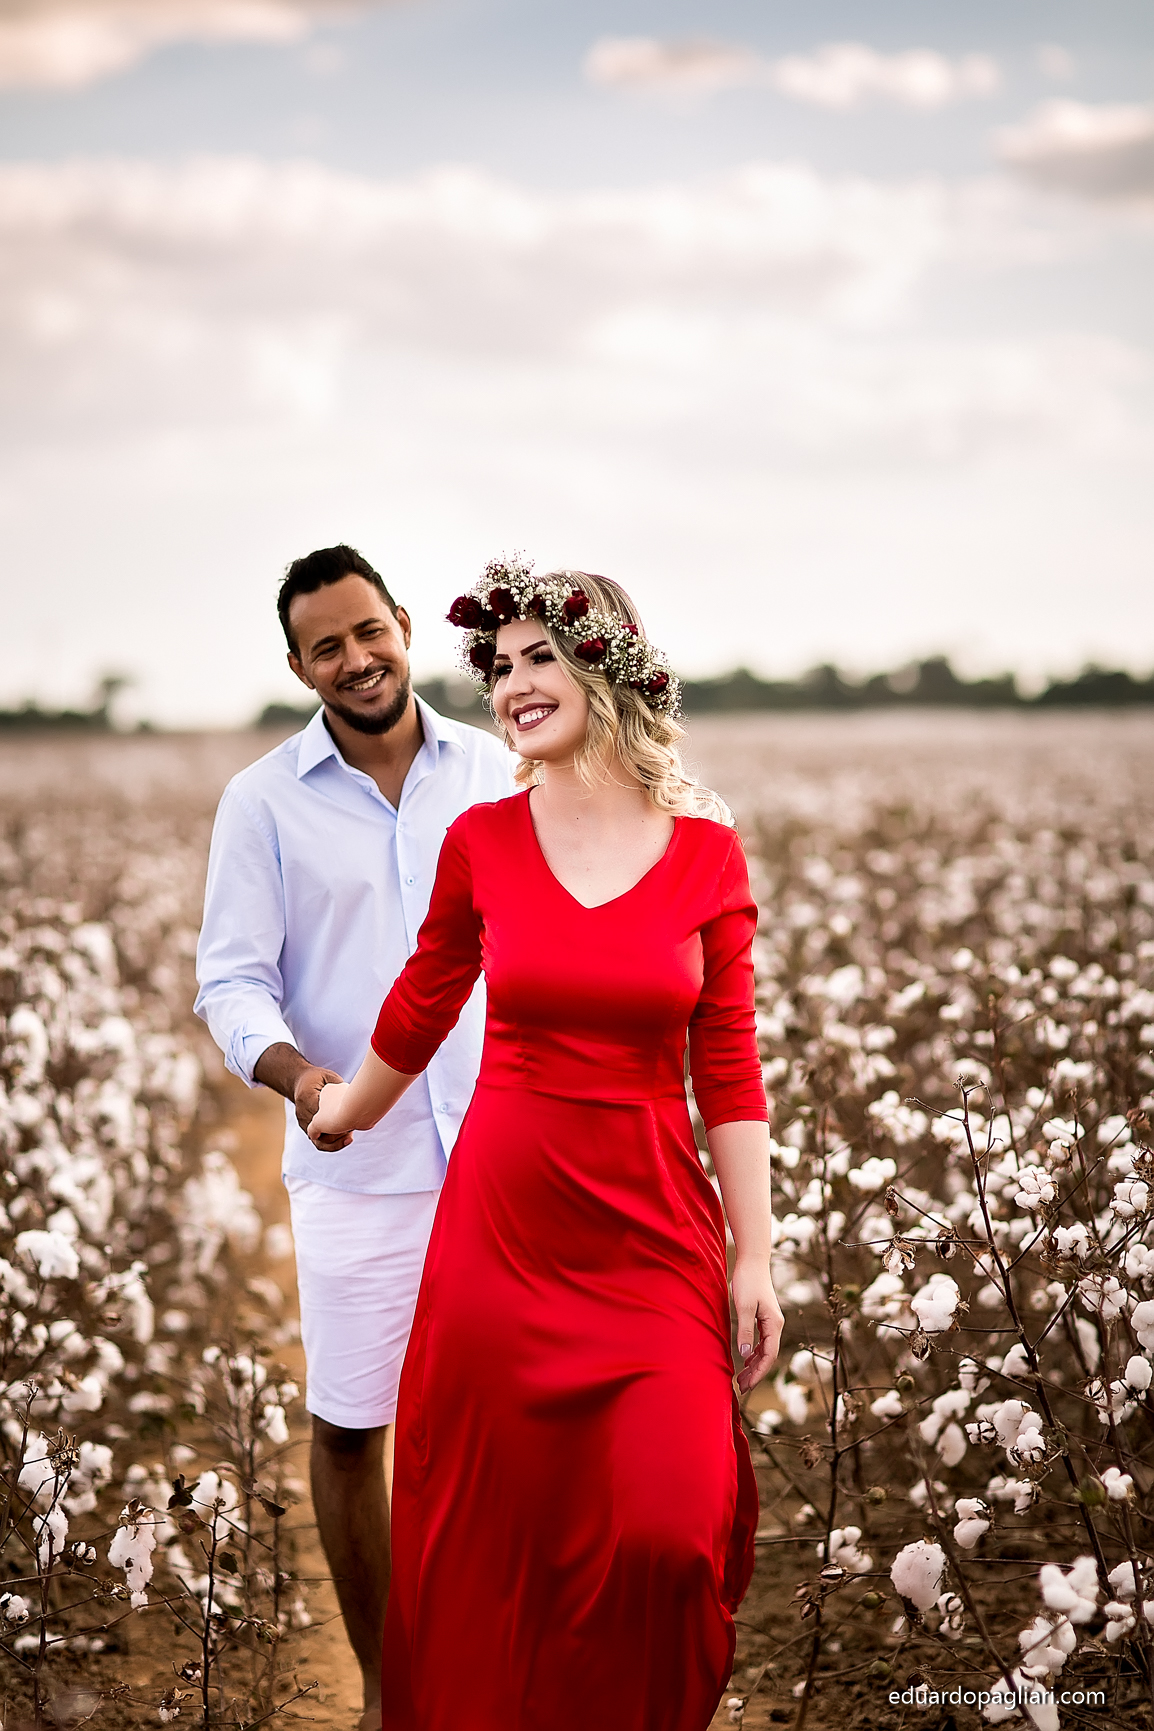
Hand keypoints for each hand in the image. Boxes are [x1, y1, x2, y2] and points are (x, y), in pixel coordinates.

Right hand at [308, 1080, 354, 1149]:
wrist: (299, 1084)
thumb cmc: (315, 1079)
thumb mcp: (326, 1076)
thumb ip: (337, 1086)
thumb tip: (353, 1098)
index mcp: (307, 1098)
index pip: (322, 1115)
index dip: (337, 1119)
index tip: (351, 1116)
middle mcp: (303, 1113)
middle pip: (321, 1131)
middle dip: (338, 1133)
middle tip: (353, 1127)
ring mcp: (303, 1123)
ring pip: (319, 1141)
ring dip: (336, 1142)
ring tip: (350, 1137)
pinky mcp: (307, 1130)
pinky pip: (319, 1143)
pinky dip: (332, 1144)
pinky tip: (345, 1140)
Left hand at [732, 1258, 783, 1394]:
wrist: (753, 1261)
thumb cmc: (748, 1281)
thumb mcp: (743, 1307)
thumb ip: (745, 1330)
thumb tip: (744, 1355)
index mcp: (774, 1324)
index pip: (769, 1355)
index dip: (759, 1373)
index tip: (746, 1385)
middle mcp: (775, 1325)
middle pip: (768, 1356)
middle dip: (756, 1373)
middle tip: (741, 1389)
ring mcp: (770, 1321)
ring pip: (764, 1350)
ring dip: (754, 1365)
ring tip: (741, 1379)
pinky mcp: (763, 1317)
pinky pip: (761, 1341)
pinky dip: (754, 1353)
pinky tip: (745, 1360)